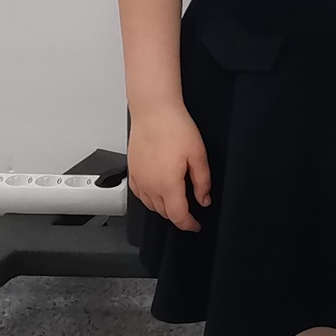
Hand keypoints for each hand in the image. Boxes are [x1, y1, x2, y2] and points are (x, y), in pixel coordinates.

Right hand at [128, 103, 210, 232]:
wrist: (154, 110)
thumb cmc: (175, 127)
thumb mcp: (198, 154)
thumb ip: (202, 181)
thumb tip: (203, 199)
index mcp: (167, 185)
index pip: (178, 216)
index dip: (189, 224)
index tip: (196, 225)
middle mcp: (150, 186)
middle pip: (164, 213)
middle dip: (178, 215)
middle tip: (190, 209)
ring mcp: (138, 178)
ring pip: (150, 205)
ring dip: (164, 207)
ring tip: (176, 199)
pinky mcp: (132, 170)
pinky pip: (139, 193)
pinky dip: (149, 198)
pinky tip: (157, 190)